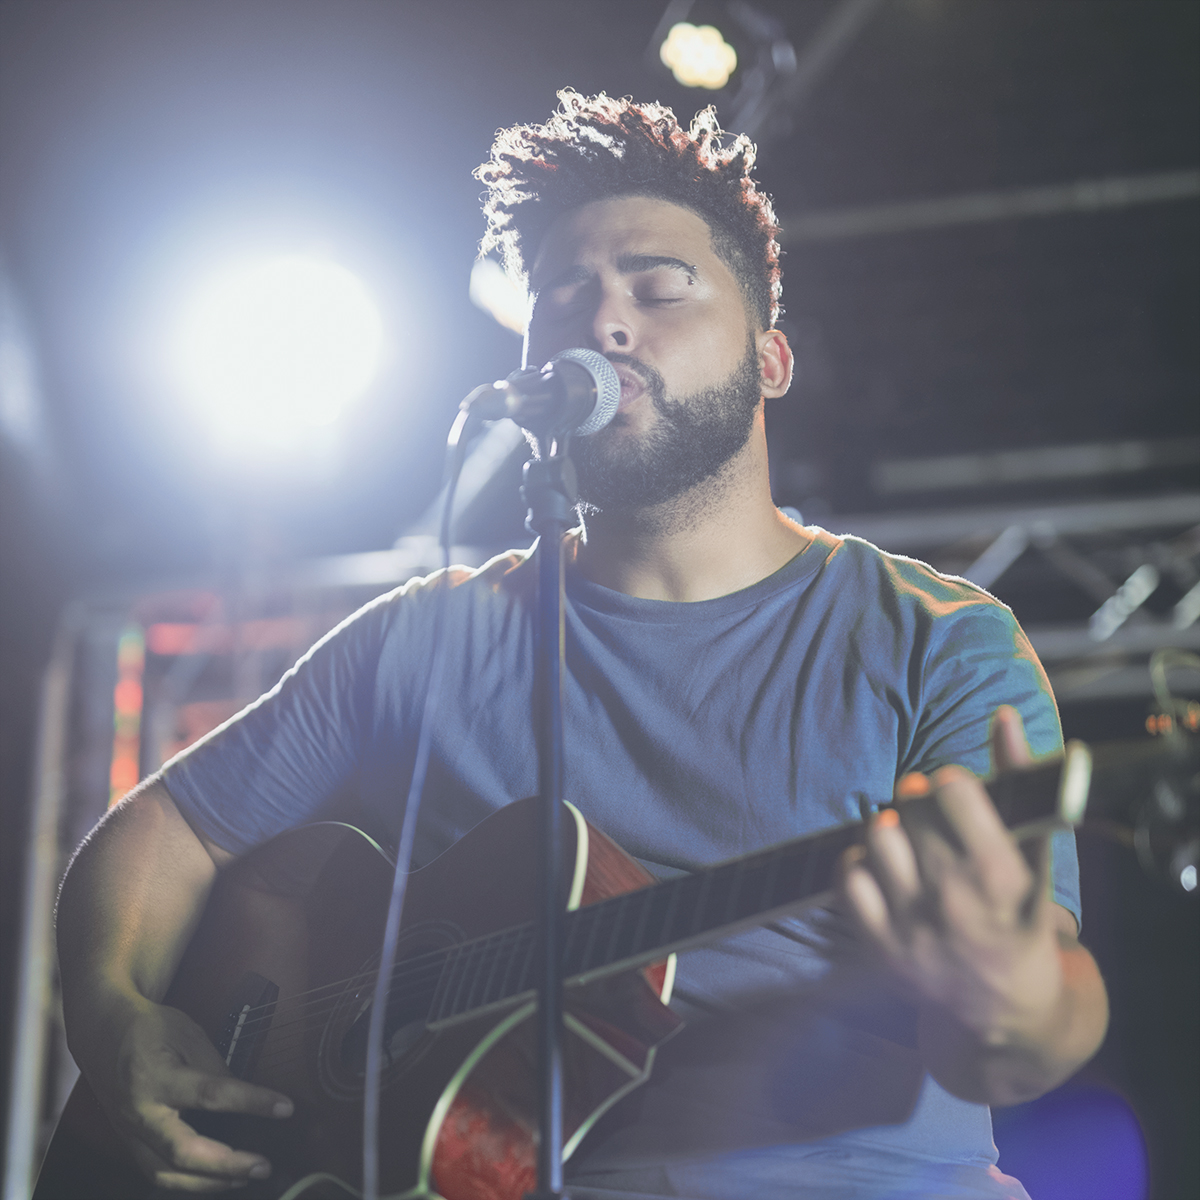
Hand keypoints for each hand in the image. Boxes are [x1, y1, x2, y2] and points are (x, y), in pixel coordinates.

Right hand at [92, 997, 292, 1191]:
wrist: (103, 1036)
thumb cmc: (151, 1029)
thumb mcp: (188, 1034)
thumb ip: (215, 1069)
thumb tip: (244, 1099)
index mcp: (157, 1075)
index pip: (211, 1094)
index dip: (251, 1102)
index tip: (284, 1108)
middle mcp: (140, 1112)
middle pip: (182, 1152)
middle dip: (226, 1165)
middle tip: (262, 1166)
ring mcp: (129, 1135)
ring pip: (165, 1176)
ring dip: (208, 1184)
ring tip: (246, 1178)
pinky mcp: (129, 1145)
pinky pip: (157, 1174)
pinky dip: (188, 1184)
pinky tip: (216, 1180)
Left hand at [838, 707, 1105, 1102]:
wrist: (1007, 1010)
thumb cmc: (1023, 919)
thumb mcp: (1037, 858)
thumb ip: (1021, 783)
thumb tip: (1000, 715)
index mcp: (1000, 877)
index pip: (953, 793)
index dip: (951, 783)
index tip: (955, 791)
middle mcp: (952, 901)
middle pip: (911, 809)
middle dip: (920, 803)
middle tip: (930, 816)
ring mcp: (912, 924)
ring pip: (875, 836)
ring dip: (887, 827)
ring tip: (905, 838)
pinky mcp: (880, 944)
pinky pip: (847, 878)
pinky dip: (857, 862)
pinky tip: (879, 866)